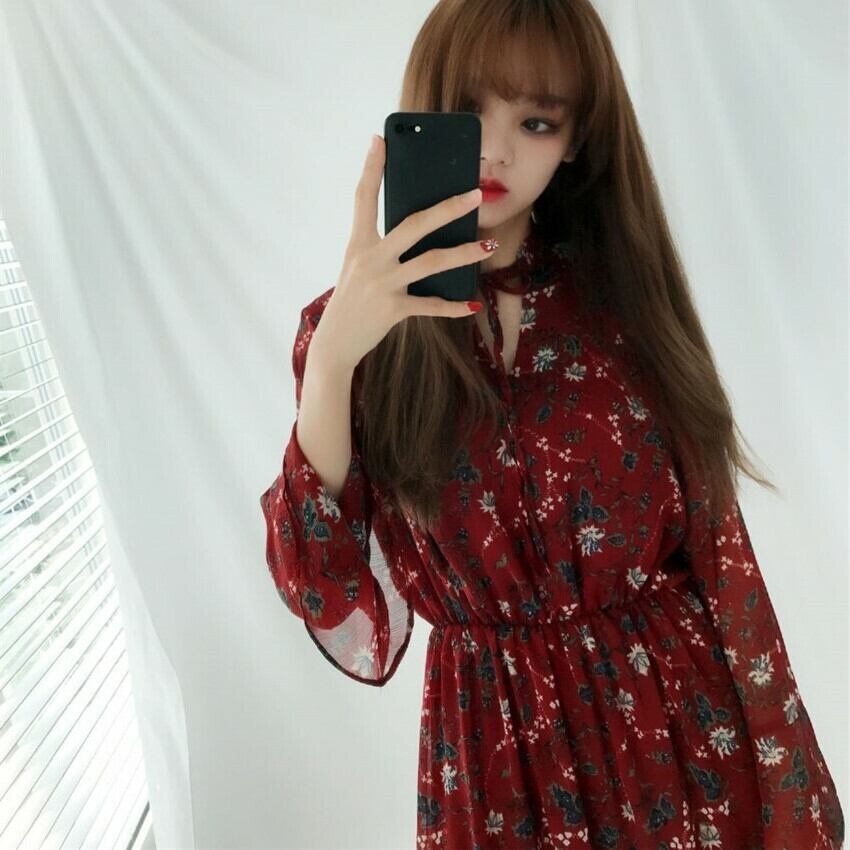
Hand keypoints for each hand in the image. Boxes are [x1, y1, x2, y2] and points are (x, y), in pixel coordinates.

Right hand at [311, 134, 497, 373]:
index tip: (380, 139)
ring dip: (464, 254)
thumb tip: (419, 230)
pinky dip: (454, 305)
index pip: (363, 198)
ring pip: (431, 262)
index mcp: (358, 243)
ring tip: (489, 246)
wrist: (334, 344)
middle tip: (474, 194)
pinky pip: (431, 305)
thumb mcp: (359, 268)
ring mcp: (382, 284)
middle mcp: (370, 259)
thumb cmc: (352, 301)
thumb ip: (382, 248)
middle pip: (414, 225)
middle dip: (447, 208)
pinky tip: (473, 303)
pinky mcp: (392, 310)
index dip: (371, 168)